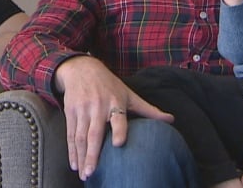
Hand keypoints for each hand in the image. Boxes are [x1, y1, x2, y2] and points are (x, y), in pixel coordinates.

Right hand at [55, 56, 173, 180]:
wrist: (81, 68)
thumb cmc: (109, 85)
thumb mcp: (129, 94)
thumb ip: (148, 110)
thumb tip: (171, 120)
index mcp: (115, 102)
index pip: (118, 118)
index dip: (118, 130)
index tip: (118, 144)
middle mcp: (97, 107)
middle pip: (94, 133)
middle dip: (92, 154)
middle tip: (92, 173)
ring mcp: (82, 110)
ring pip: (80, 137)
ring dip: (81, 156)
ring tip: (84, 175)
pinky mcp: (70, 112)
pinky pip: (70, 134)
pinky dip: (71, 151)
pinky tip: (74, 164)